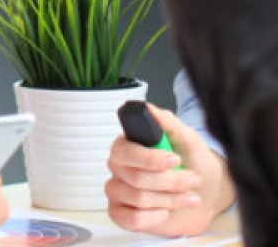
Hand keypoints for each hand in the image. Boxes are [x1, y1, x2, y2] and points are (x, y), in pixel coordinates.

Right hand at [106, 103, 234, 236]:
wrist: (207, 194)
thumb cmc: (195, 163)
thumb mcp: (188, 138)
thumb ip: (167, 122)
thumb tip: (148, 108)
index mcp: (127, 144)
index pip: (124, 150)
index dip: (149, 158)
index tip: (174, 159)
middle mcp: (119, 166)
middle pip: (135, 177)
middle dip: (170, 182)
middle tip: (190, 179)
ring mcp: (118, 190)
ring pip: (138, 198)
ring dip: (170, 199)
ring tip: (186, 195)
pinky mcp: (122, 213)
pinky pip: (130, 218)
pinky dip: (154, 217)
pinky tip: (165, 210)